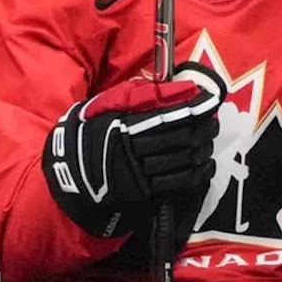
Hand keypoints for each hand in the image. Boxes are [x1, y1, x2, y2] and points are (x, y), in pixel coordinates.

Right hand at [43, 62, 224, 238]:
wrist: (69, 176)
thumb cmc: (91, 134)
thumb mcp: (107, 106)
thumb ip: (142, 95)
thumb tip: (181, 88)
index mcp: (126, 125)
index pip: (171, 115)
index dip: (196, 107)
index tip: (209, 101)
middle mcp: (134, 150)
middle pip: (184, 137)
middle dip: (205, 129)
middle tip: (212, 123)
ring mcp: (140, 174)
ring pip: (186, 160)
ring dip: (204, 149)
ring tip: (208, 142)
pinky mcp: (145, 193)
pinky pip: (182, 182)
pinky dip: (200, 172)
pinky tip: (206, 164)